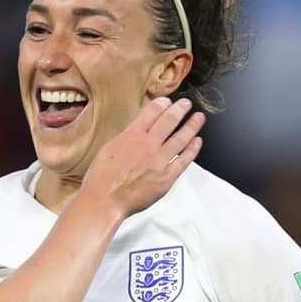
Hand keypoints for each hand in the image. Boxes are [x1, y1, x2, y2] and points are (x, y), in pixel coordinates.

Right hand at [81, 97, 203, 217]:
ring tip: (199, 118)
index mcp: (132, 135)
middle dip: (181, 108)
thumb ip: (126, 137)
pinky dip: (192, 149)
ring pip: (181, 137)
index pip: (152, 111)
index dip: (162, 103)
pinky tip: (197, 142)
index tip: (167, 101)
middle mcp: (148, 145)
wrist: (105, 200)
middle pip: (170, 119)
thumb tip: (137, 131)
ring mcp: (159, 161)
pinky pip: (184, 160)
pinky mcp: (167, 177)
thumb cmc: (101, 178)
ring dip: (192, 125)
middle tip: (186, 104)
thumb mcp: (109, 148)